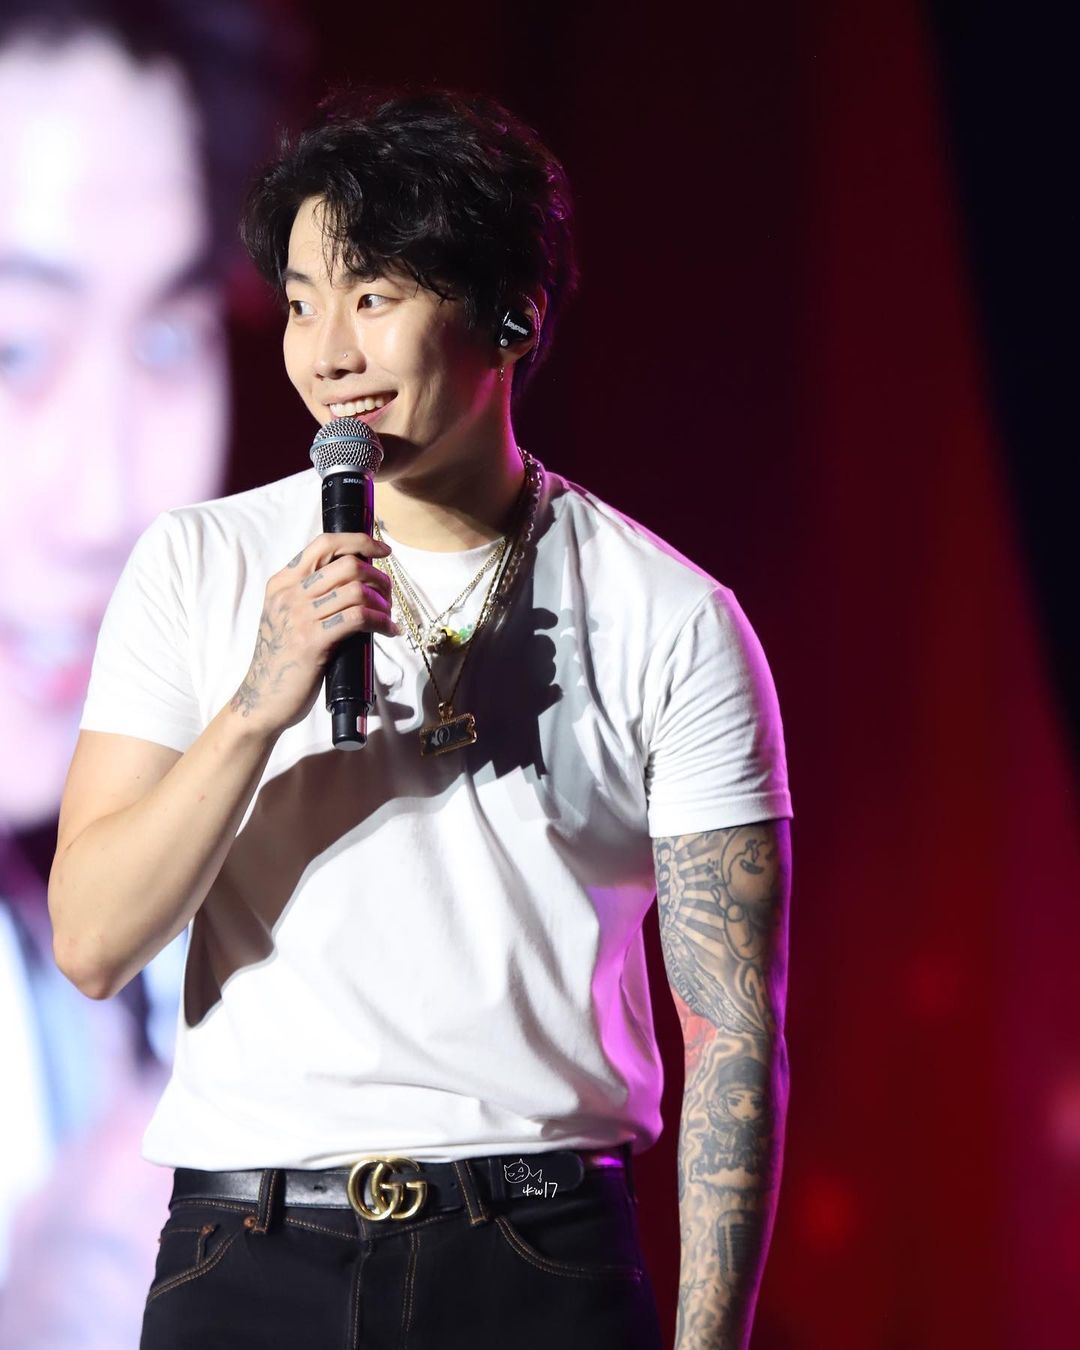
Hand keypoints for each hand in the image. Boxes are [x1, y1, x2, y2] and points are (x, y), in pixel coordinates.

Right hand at [228, 531, 396, 735]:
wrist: (262, 698)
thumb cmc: (282, 659)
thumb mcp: (287, 617)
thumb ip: (310, 595)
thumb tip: (356, 581)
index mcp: (282, 582)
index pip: (324, 544)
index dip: (359, 541)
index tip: (382, 550)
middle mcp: (289, 594)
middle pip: (347, 564)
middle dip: (378, 577)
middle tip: (387, 595)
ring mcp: (299, 617)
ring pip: (356, 591)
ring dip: (382, 602)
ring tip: (387, 616)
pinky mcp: (312, 641)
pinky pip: (358, 618)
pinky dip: (381, 622)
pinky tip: (388, 631)